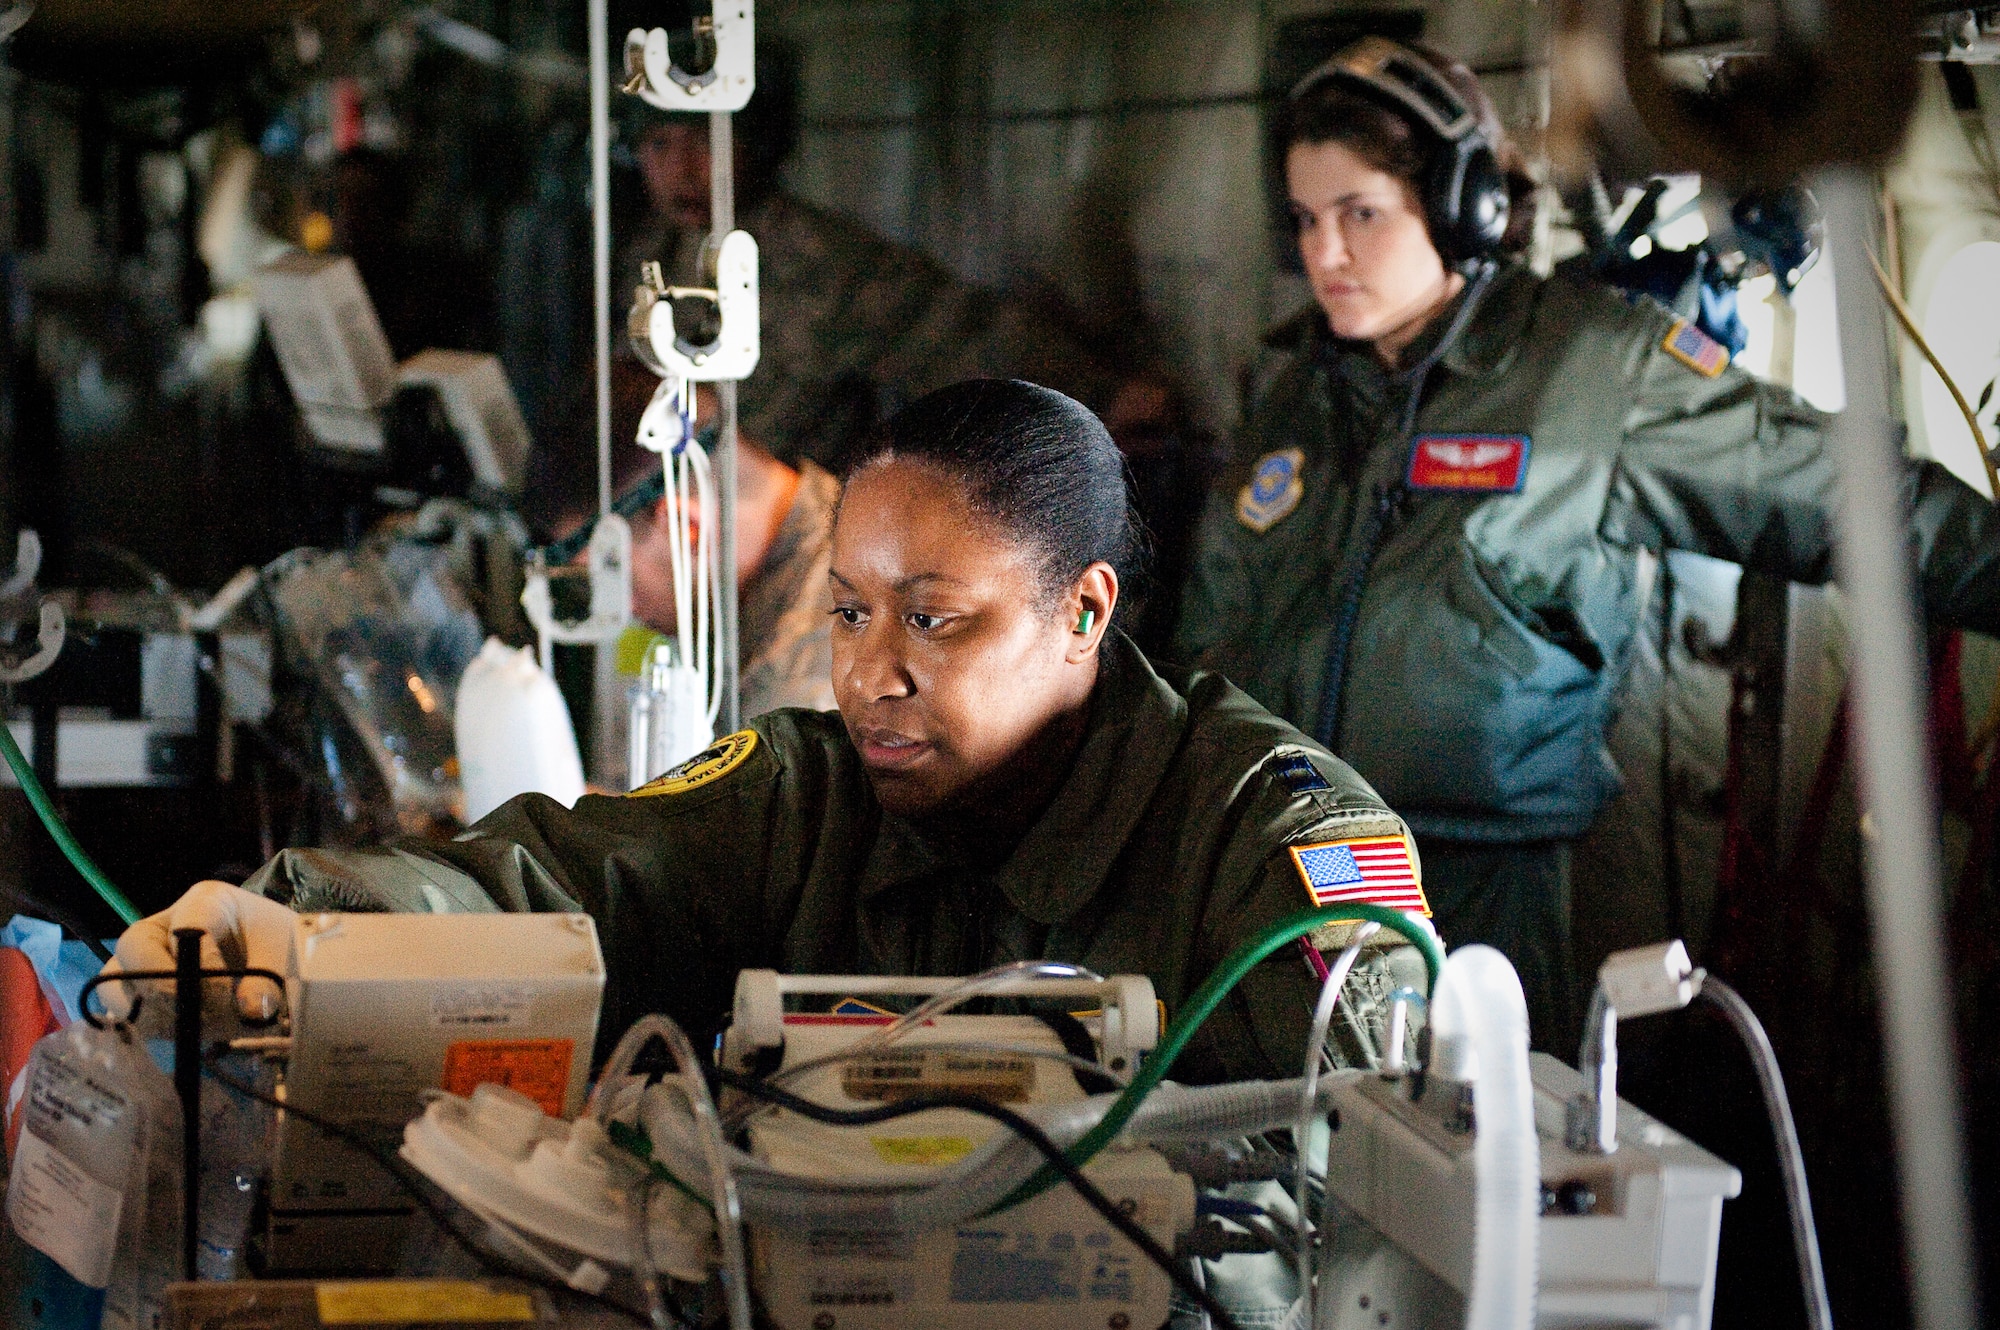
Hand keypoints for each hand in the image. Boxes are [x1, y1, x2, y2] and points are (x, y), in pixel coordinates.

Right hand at [98, 881, 296, 1028]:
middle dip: (164, 989)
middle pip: (133, 947)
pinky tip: (193, 1035)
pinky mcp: (137, 992)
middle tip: (202, 1017)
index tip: (226, 994)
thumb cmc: (278, 949)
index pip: (187, 925)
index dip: (201, 964)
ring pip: (118, 985)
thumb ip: (269, 983)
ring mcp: (144, 958)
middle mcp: (165, 924)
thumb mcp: (281, 958)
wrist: (274, 965)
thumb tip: (252, 1012)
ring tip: (206, 1028)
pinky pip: (126, 1014)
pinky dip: (156, 1030)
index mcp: (207, 901)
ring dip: (159, 1015)